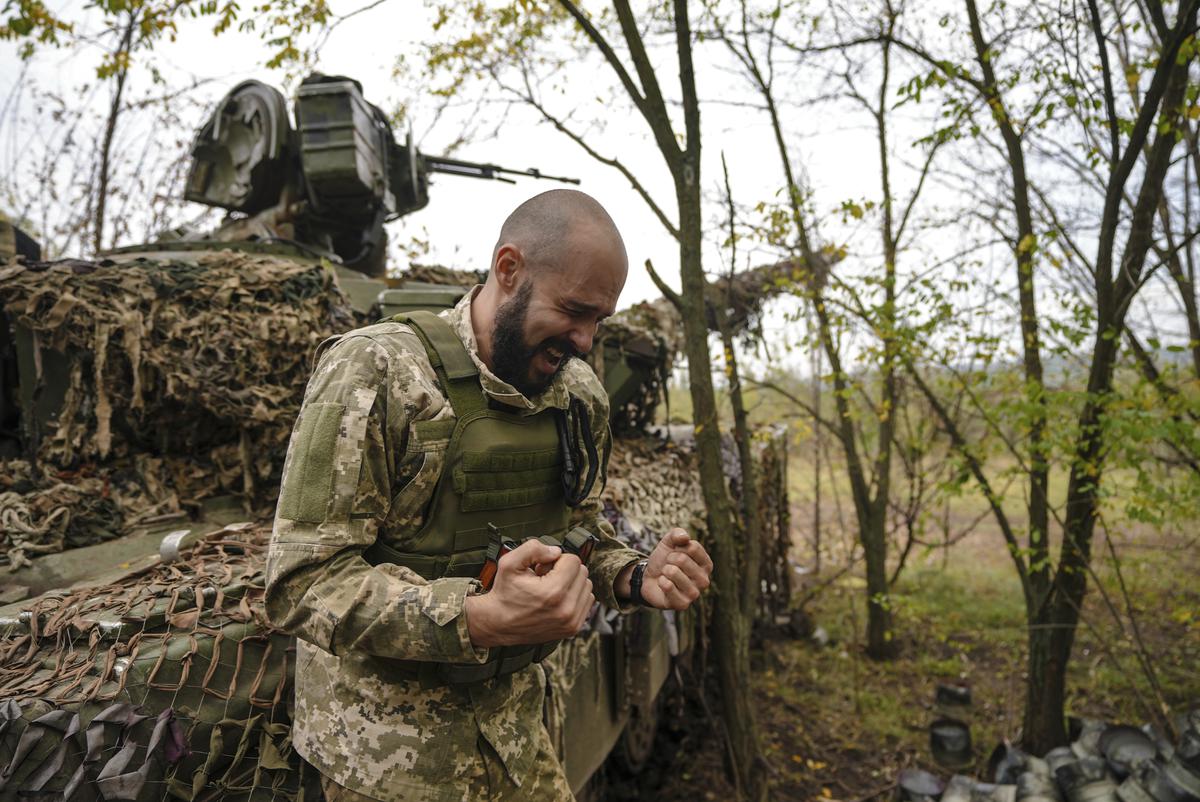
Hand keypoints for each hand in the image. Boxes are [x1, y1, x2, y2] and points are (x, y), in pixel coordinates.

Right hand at [464, 539, 593, 647]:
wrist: (498, 623)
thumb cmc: (504, 594)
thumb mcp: (510, 563)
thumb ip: (533, 548)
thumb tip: (556, 551)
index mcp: (553, 592)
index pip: (574, 561)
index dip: (557, 559)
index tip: (543, 568)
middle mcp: (566, 609)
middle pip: (582, 572)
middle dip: (565, 570)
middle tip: (545, 577)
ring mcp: (571, 621)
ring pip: (587, 586)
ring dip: (572, 583)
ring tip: (550, 588)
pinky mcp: (573, 628)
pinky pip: (587, 601)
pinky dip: (575, 596)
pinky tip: (557, 599)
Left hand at [637, 528, 712, 610]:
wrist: (649, 578)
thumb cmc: (664, 560)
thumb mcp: (669, 542)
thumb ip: (677, 534)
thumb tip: (684, 538)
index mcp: (706, 564)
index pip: (692, 547)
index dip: (678, 547)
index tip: (675, 553)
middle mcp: (704, 580)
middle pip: (682, 559)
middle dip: (669, 559)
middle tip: (668, 566)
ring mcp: (695, 594)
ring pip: (673, 572)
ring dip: (664, 571)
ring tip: (666, 576)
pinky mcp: (683, 604)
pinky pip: (667, 586)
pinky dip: (661, 582)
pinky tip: (664, 585)